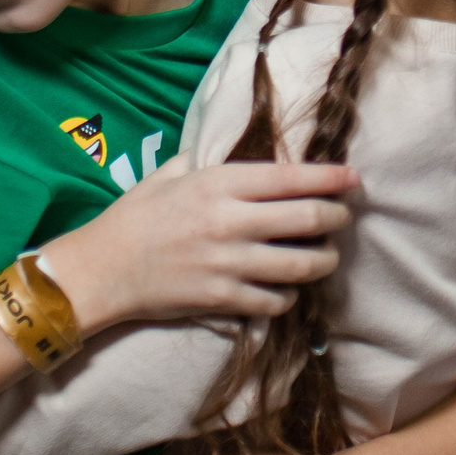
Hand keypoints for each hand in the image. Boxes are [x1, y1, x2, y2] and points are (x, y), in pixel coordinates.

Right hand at [39, 158, 358, 335]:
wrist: (100, 270)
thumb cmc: (133, 218)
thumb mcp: (168, 174)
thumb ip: (205, 162)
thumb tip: (234, 154)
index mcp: (219, 183)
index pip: (292, 177)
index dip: (332, 178)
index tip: (354, 179)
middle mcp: (230, 221)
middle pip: (309, 219)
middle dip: (337, 219)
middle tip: (343, 219)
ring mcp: (228, 263)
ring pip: (302, 264)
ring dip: (324, 260)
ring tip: (326, 256)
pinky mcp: (222, 299)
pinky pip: (275, 300)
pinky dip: (289, 295)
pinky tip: (287, 288)